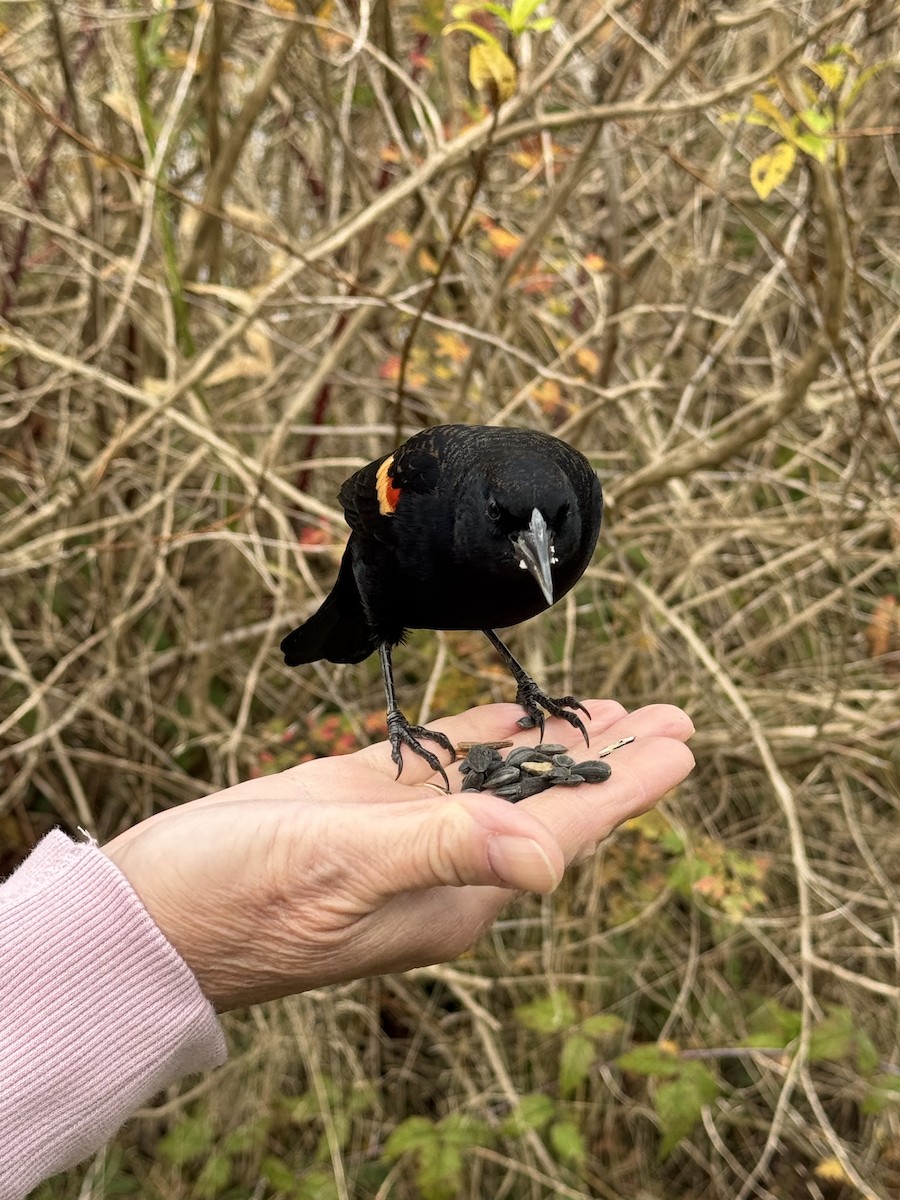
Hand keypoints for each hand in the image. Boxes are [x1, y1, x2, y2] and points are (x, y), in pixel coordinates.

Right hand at [103, 700, 693, 1010]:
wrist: (152, 914)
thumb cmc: (237, 903)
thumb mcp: (343, 868)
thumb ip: (443, 850)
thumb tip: (551, 858)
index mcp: (456, 891)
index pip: (565, 828)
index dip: (628, 784)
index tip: (683, 742)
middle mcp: (443, 864)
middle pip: (550, 799)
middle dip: (612, 757)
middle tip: (672, 715)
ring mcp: (403, 832)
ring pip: (502, 777)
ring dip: (558, 742)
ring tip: (613, 710)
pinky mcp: (361, 803)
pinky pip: (442, 764)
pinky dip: (484, 736)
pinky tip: (514, 716)